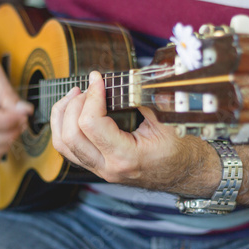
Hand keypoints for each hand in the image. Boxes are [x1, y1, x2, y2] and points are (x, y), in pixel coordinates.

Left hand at [50, 71, 219, 195]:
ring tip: (75, 95)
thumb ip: (144, 98)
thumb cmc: (181, 147)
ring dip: (63, 115)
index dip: (92, 95)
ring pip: (63, 144)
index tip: (99, 78)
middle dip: (74, 104)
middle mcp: (108, 167)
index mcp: (126, 157)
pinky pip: (67, 148)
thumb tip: (125, 76)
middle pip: (70, 135)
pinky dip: (64, 126)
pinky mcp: (95, 165)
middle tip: (88, 87)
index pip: (92, 124)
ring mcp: (99, 169)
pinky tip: (73, 110)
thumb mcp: (167, 120)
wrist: (185, 172)